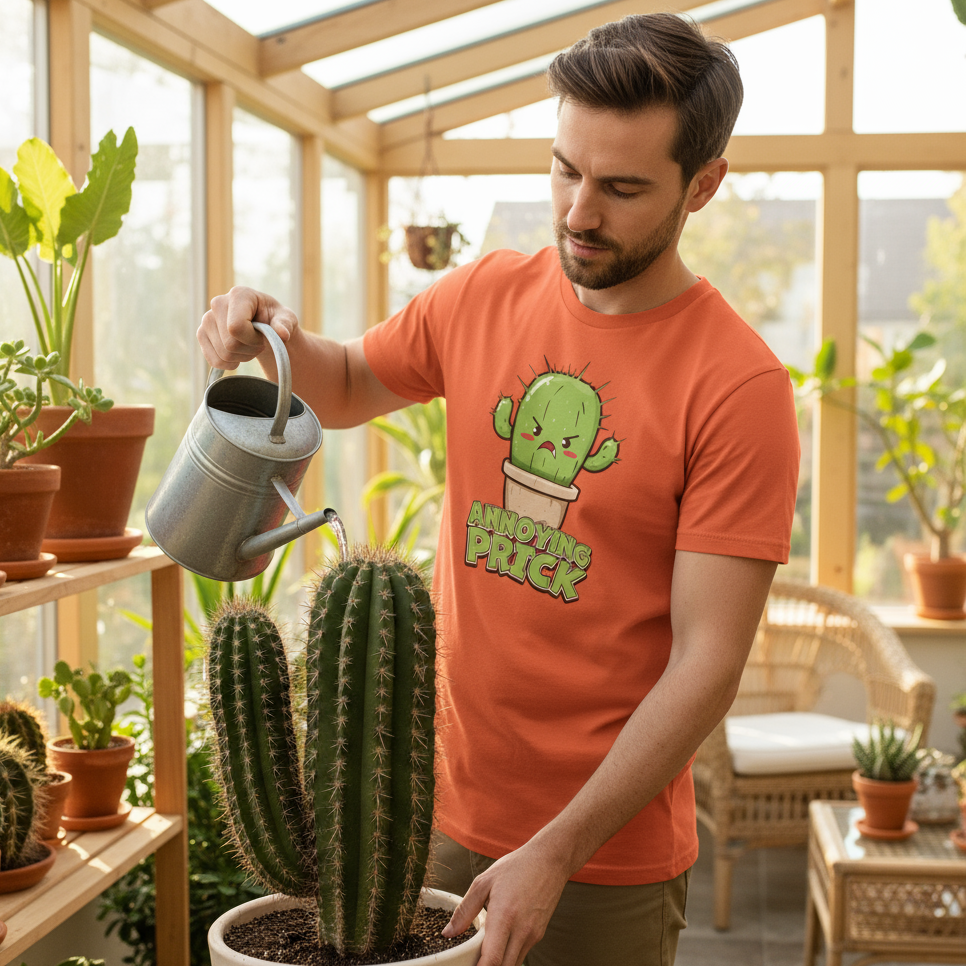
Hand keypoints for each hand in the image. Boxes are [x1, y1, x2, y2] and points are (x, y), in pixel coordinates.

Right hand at [197, 286, 298, 369]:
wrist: (263, 325)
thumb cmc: (275, 319)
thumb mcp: (286, 319)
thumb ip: (285, 324)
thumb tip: (283, 334)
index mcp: (239, 295)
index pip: (236, 328)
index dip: (252, 340)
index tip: (262, 337)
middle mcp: (218, 303)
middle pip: (229, 344)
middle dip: (249, 350)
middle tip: (258, 343)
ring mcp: (207, 319)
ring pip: (222, 355)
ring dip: (241, 357)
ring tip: (249, 345)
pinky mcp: (202, 334)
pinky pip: (214, 361)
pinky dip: (229, 363)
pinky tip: (238, 353)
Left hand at [442, 839, 569, 965]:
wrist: (550, 860)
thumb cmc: (516, 867)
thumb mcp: (484, 882)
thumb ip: (465, 910)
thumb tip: (448, 933)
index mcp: (504, 916)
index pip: (491, 960)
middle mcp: (521, 930)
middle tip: (471, 961)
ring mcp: (532, 935)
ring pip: (512, 965)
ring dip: (497, 964)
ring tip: (483, 955)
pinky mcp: (538, 935)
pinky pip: (520, 955)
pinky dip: (507, 957)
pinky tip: (498, 946)